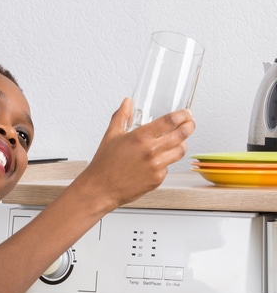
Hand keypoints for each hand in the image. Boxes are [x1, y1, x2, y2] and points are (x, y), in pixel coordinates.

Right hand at [76, 99, 194, 214]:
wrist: (101, 189)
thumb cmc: (104, 165)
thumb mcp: (111, 135)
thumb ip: (121, 116)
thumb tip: (127, 103)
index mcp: (141, 137)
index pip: (170, 121)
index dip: (183, 115)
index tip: (186, 113)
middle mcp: (151, 151)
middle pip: (181, 135)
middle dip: (189, 127)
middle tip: (190, 124)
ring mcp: (156, 167)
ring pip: (180, 152)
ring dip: (182, 145)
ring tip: (178, 142)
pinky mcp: (157, 180)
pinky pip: (168, 168)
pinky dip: (166, 163)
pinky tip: (157, 161)